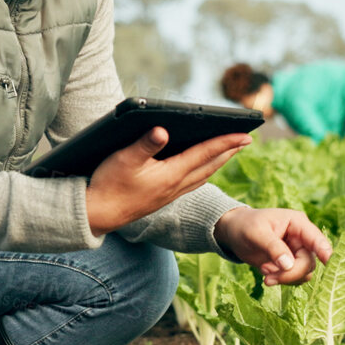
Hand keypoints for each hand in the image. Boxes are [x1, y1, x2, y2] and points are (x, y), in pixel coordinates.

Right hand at [84, 128, 251, 236]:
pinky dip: (204, 172)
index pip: (206, 153)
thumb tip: (163, 130)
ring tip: (229, 152)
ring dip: (219, 162)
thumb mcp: (124, 159)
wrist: (98, 214)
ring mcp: (171, 194)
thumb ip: (145, 144)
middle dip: (229, 151)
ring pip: (203, 175)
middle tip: (246, 140)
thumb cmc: (109, 185)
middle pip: (210, 165)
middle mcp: (176, 186)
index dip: (227, 142)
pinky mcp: (163, 198)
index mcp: (171, 174)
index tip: (246, 134)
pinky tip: (202, 171)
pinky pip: (193, 183)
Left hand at [213, 207, 332, 286]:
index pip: (316, 239)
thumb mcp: (256, 233)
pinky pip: (294, 278)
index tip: (328, 261)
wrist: (234, 233)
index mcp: (298, 224)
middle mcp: (302, 239)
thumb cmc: (245, 226)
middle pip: (309, 263)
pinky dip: (280, 279)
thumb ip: (273, 247)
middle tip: (267, 277)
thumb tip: (289, 265)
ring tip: (264, 271)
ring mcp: (297, 252)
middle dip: (290, 273)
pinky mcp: (290, 264)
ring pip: (303, 273)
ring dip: (284, 278)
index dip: (324, 251)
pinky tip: (265, 272)